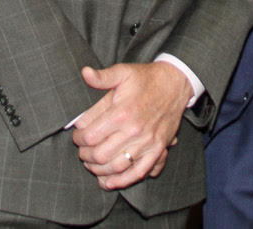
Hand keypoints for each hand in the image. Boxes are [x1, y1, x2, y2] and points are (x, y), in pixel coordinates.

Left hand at [71, 62, 191, 189]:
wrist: (175, 84)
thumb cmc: (146, 79)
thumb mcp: (123, 72)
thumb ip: (102, 77)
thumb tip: (84, 73)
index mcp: (121, 113)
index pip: (90, 136)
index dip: (78, 139)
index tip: (77, 136)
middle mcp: (134, 131)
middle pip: (100, 155)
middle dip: (85, 156)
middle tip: (82, 151)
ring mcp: (147, 142)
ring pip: (116, 167)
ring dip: (99, 169)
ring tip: (92, 163)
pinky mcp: (158, 149)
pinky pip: (138, 173)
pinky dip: (121, 181)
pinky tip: (109, 181)